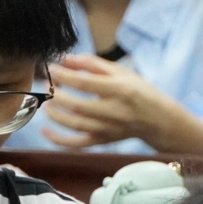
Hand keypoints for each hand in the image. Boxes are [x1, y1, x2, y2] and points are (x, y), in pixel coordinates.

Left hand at [43, 54, 202, 153]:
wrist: (157, 120)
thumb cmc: (138, 92)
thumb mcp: (121, 72)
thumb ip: (92, 64)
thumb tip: (65, 59)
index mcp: (120, 91)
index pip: (85, 84)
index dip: (65, 75)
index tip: (52, 68)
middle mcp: (113, 112)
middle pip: (76, 105)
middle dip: (56, 93)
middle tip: (48, 84)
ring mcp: (107, 130)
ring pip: (73, 124)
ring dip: (54, 112)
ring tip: (48, 100)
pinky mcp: (102, 141)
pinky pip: (76, 144)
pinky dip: (57, 139)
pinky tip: (45, 129)